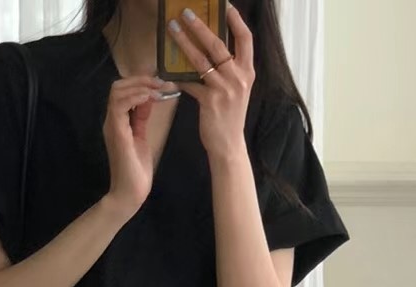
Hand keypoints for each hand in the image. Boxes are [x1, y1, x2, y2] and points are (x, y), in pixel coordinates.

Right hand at [103, 75, 177, 218]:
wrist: (131, 192)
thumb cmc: (137, 169)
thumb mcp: (141, 136)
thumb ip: (141, 118)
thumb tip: (148, 98)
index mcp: (118, 120)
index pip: (123, 90)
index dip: (141, 82)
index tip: (160, 84)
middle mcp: (112, 120)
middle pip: (118, 86)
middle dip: (140, 80)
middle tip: (160, 83)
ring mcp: (112, 126)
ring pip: (117, 92)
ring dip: (139, 86)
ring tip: (157, 90)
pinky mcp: (116, 133)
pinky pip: (120, 106)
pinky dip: (135, 98)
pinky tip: (149, 98)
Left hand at [171, 6, 255, 163]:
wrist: (228, 144)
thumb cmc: (230, 116)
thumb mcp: (237, 89)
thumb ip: (229, 69)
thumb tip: (212, 48)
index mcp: (247, 71)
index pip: (245, 39)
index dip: (236, 21)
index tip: (225, 6)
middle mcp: (238, 77)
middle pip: (218, 44)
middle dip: (200, 26)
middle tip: (186, 13)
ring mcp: (224, 89)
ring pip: (201, 60)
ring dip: (184, 42)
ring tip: (173, 30)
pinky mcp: (209, 101)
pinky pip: (190, 83)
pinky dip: (179, 77)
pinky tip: (168, 71)